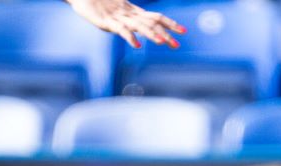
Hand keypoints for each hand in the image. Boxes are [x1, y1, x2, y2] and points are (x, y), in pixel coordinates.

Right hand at [65, 0, 185, 47]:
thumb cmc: (97, 2)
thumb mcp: (115, 12)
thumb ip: (127, 20)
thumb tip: (138, 29)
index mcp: (133, 12)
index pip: (156, 17)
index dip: (170, 23)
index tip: (184, 31)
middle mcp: (129, 14)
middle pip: (152, 22)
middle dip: (165, 33)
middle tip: (177, 45)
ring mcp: (119, 18)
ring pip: (139, 26)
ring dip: (151, 34)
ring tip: (162, 42)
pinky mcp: (108, 22)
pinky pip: (121, 30)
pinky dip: (130, 38)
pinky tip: (138, 46)